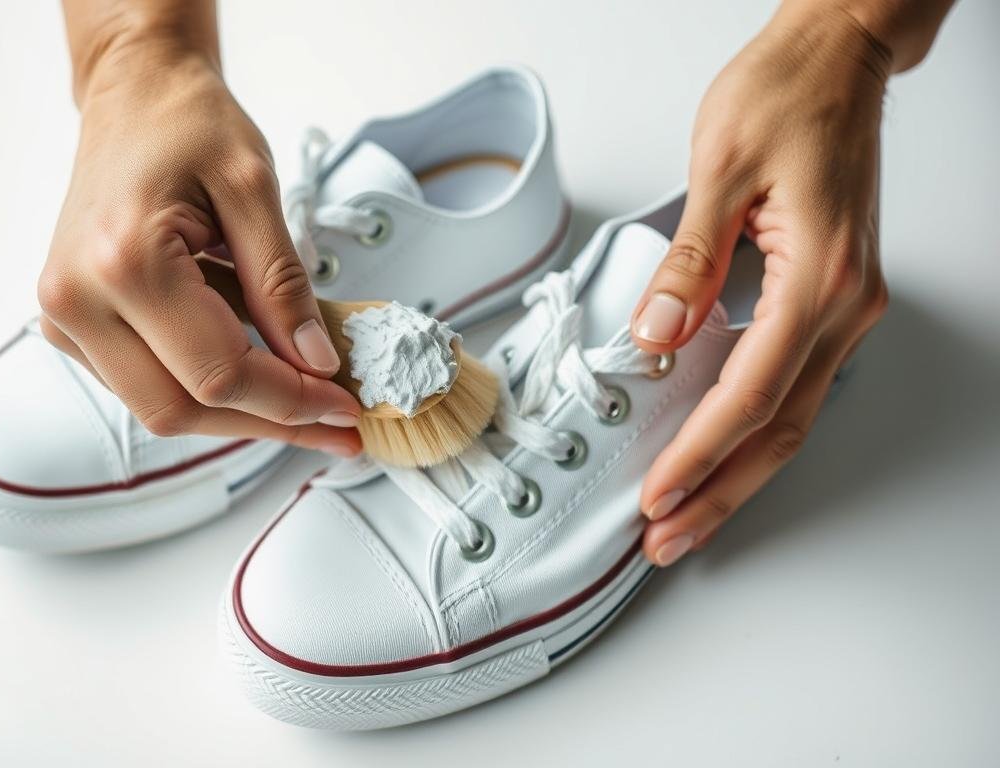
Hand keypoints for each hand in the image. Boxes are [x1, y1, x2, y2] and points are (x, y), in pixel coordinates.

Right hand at [38, 38, 360, 454]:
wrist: (135, 95)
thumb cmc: (189, 123)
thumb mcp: (255, 190)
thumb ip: (285, 285)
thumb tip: (317, 362)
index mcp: (124, 262)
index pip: (220, 373)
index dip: (292, 400)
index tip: (345, 404)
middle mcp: (78, 299)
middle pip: (184, 409)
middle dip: (269, 421)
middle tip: (334, 422)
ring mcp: (66, 316)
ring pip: (164, 410)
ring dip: (241, 414)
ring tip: (307, 401)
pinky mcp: (75, 323)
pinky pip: (148, 385)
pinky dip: (209, 389)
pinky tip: (260, 372)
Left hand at [630, 5, 903, 564]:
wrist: (836, 59)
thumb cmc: (787, 96)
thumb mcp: (719, 170)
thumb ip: (690, 263)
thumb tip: (656, 337)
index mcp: (817, 278)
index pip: (749, 393)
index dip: (699, 452)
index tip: (657, 494)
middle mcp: (843, 305)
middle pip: (778, 428)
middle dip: (720, 490)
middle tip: (669, 536)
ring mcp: (843, 306)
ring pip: (790, 415)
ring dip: (737, 471)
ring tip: (689, 514)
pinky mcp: (828, 298)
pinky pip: (791, 383)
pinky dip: (751, 428)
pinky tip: (718, 451)